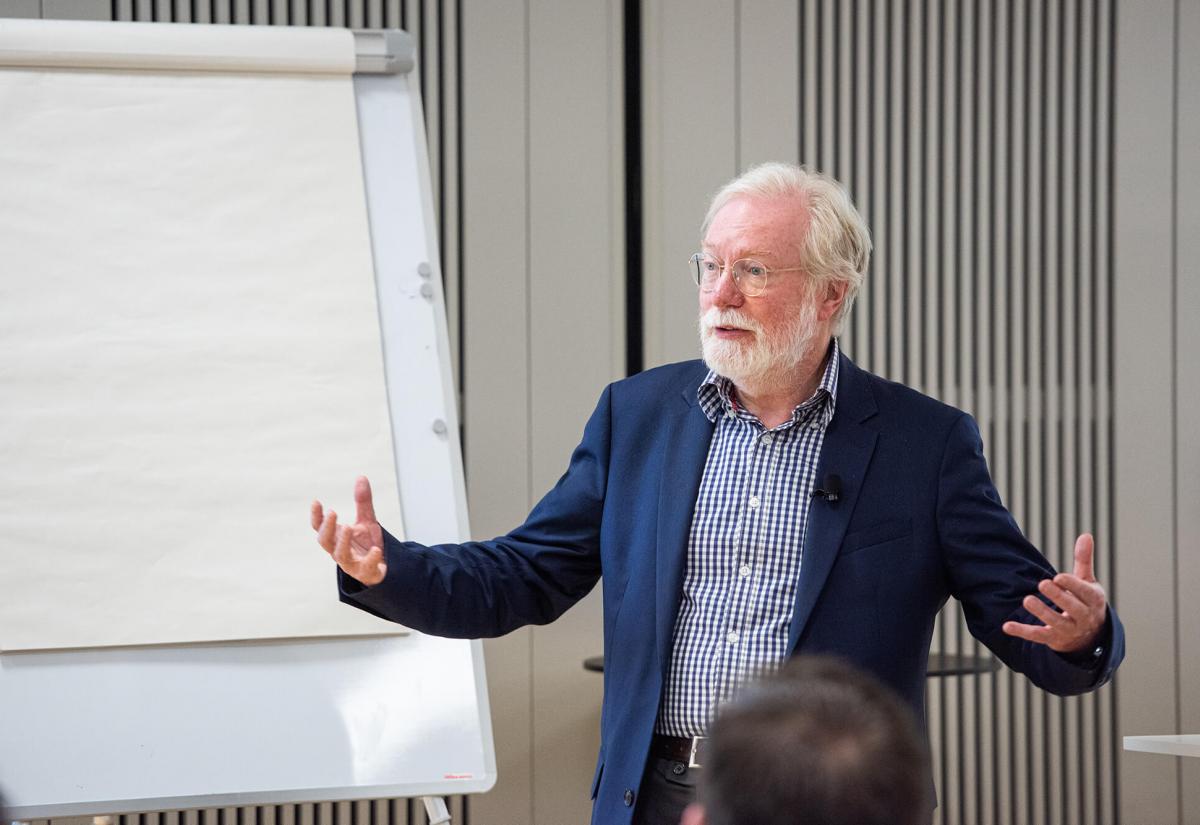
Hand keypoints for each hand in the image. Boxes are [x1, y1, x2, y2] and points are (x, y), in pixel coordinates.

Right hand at [311, 475, 386, 585]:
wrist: (380, 568)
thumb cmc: (367, 544)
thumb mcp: (367, 520)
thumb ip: (363, 501)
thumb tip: (361, 476)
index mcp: (336, 537)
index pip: (319, 527)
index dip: (316, 516)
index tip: (316, 502)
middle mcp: (338, 550)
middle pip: (325, 541)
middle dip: (327, 527)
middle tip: (332, 512)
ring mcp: (351, 563)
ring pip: (340, 555)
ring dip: (342, 541)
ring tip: (349, 526)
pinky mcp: (365, 572)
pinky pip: (366, 567)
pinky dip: (370, 558)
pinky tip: (376, 550)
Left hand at [1002, 533, 1106, 653]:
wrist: (1090, 636)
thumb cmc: (1085, 601)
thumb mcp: (1087, 581)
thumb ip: (1083, 560)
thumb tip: (1085, 534)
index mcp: (1093, 600)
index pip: (1085, 592)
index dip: (1072, 585)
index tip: (1058, 577)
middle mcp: (1083, 617)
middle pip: (1072, 607)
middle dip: (1058, 597)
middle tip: (1043, 583)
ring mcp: (1068, 630)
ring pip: (1055, 623)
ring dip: (1042, 612)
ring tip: (1027, 600)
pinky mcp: (1052, 639)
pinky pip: (1037, 636)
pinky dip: (1023, 631)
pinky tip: (1007, 626)